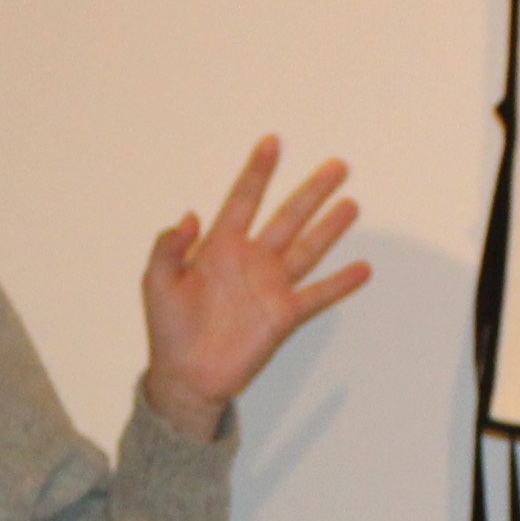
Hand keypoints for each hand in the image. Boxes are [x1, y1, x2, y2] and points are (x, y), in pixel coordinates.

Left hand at [137, 139, 368, 435]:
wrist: (186, 377)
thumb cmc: (168, 329)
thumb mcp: (157, 283)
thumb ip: (167, 248)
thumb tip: (190, 216)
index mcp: (219, 246)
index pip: (243, 200)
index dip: (258, 172)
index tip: (272, 143)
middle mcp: (251, 260)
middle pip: (288, 216)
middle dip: (312, 191)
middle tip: (339, 166)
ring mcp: (271, 286)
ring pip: (308, 248)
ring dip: (330, 227)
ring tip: (352, 205)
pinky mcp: (284, 316)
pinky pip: (318, 295)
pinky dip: (341, 283)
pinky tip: (363, 268)